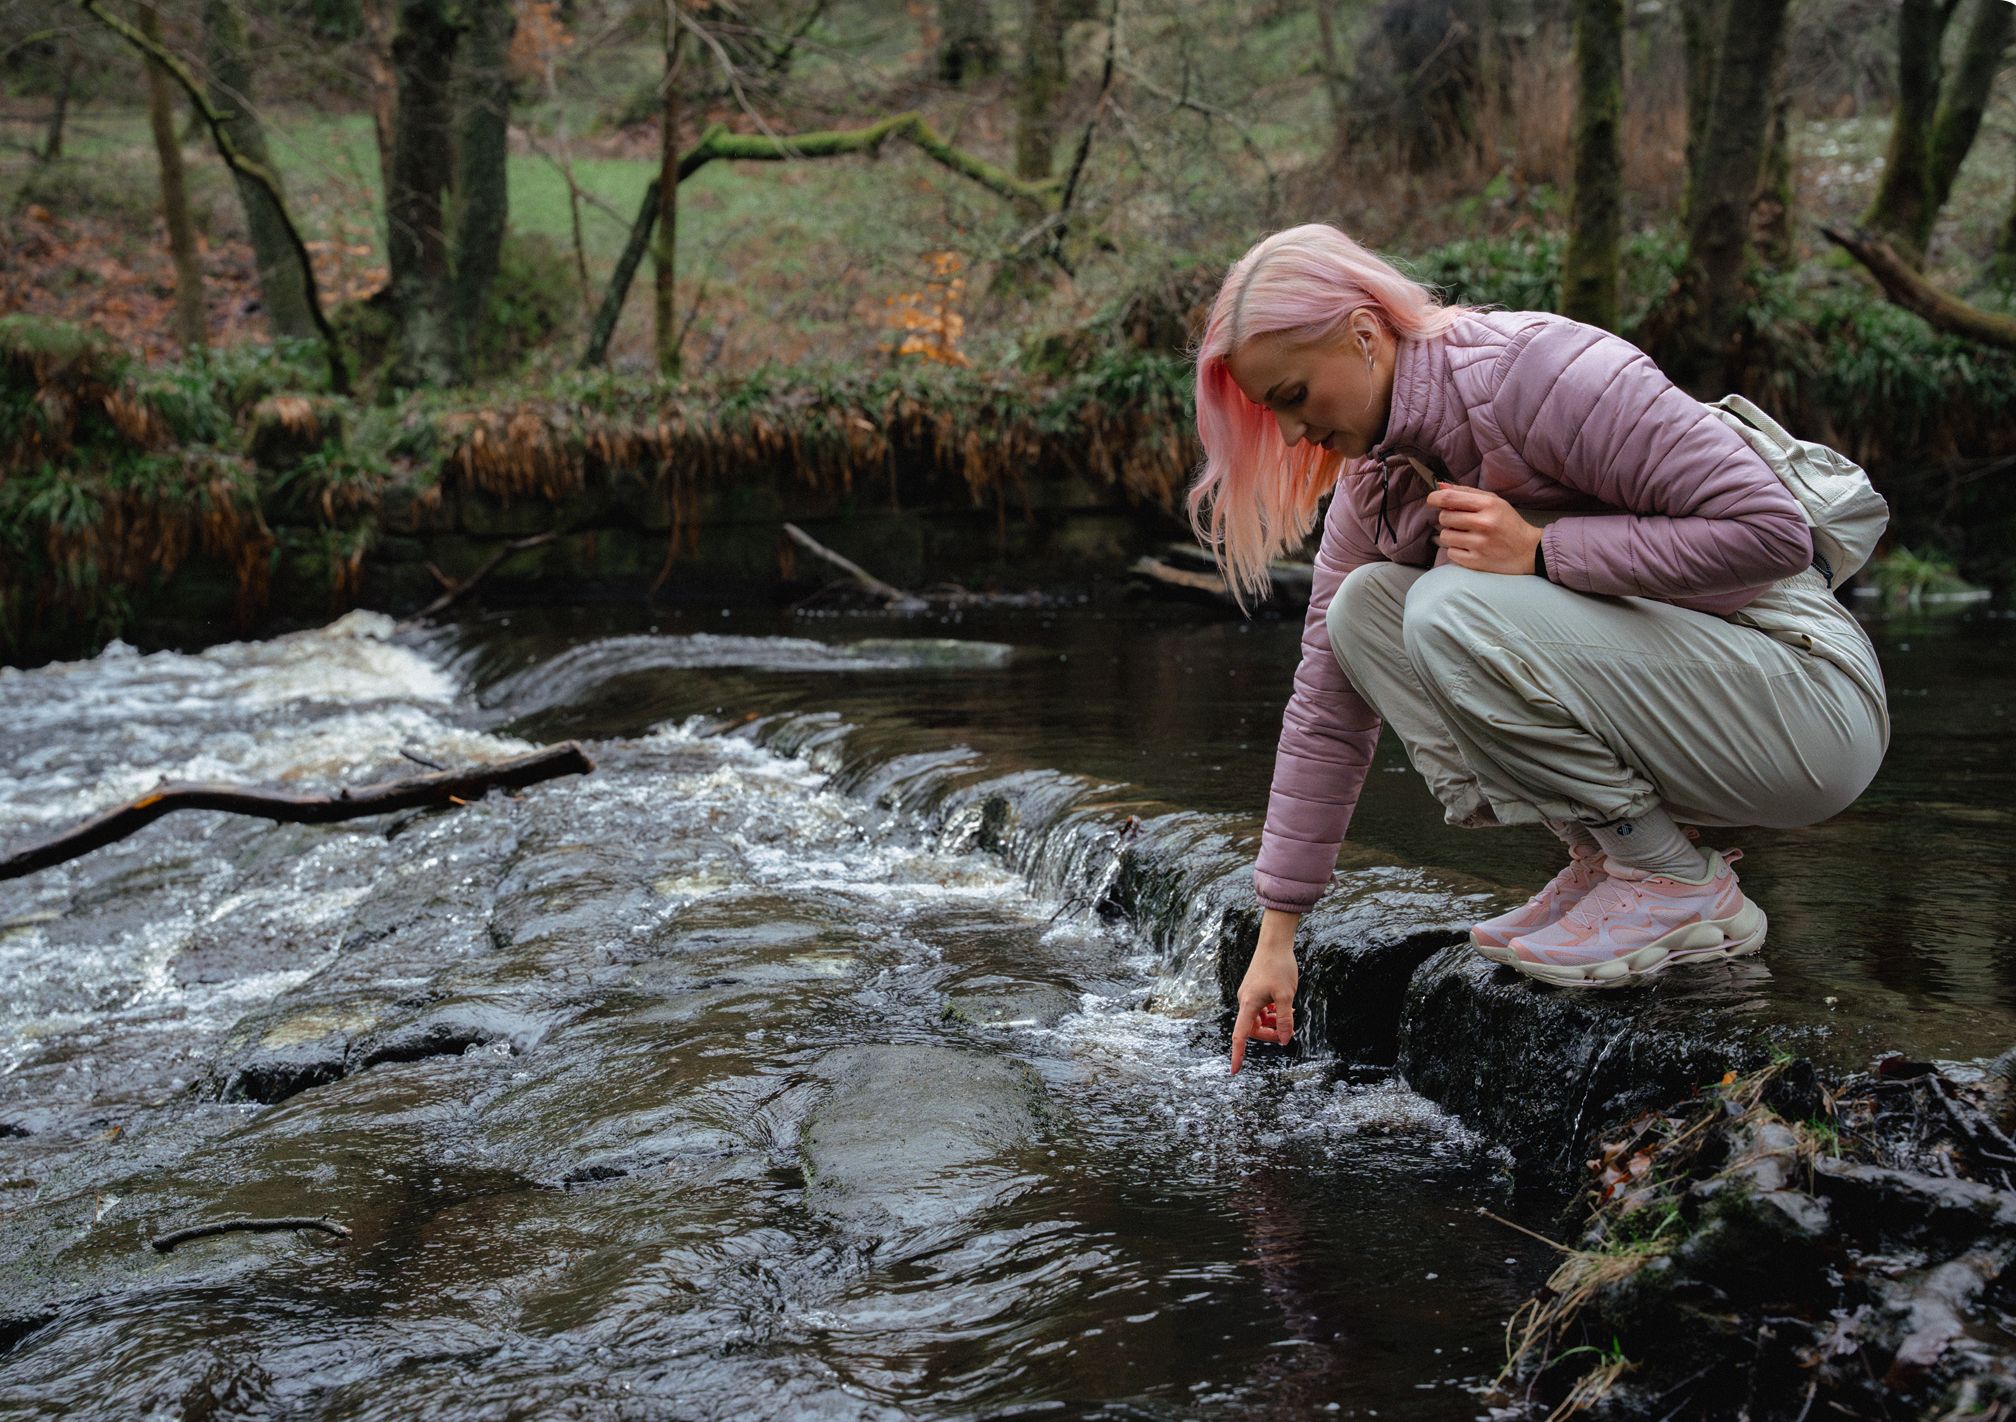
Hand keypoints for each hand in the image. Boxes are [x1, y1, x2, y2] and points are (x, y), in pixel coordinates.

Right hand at [1230, 939, 1296, 1074]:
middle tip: (1288, 1032)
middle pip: (1253, 1029)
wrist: (1274, 943)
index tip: (1234, 1071)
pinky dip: (1272, 1012)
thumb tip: (1284, 1040)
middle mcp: (1245, 1001)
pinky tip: (1285, 1007)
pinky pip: (1261, 1009)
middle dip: (1270, 1034)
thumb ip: (1285, 1020)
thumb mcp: (1286, 996)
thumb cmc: (1279, 967)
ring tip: (1290, 1016)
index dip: (1238, 1054)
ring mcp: (1250, 995)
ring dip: (1273, 1022)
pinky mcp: (1255, 989)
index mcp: (1249, 1004)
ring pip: (1259, 1019)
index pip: (1240, 1035)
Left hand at [1427, 486, 1543, 574]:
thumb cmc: (1508, 523)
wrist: (1529, 551)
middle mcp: (1484, 524)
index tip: (1432, 500)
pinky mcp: (1476, 562)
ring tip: (1465, 535)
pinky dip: (1456, 550)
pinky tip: (1469, 548)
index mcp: (1489, 505)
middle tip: (1459, 521)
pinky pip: (1451, 553)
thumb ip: (1466, 493)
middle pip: (1444, 517)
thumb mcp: (1494, 501)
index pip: (1450, 498)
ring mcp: (1480, 545)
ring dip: (1451, 535)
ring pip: (1445, 536)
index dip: (1435, 498)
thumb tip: (1440, 486)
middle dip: (1447, 518)